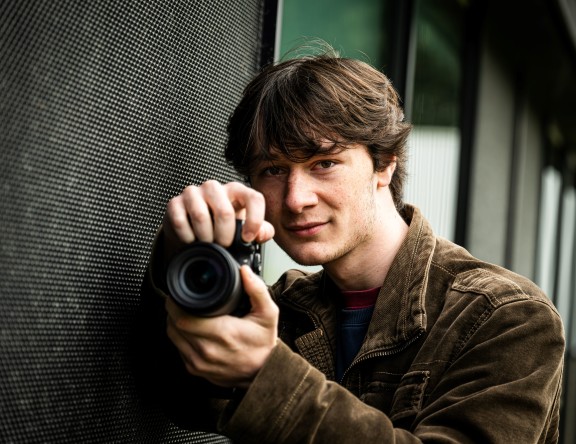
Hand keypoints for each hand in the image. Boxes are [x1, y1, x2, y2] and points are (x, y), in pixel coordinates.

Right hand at [162, 180, 274, 260]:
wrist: (192, 228)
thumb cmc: (222, 225)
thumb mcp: (244, 227)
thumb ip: (261, 231)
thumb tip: (262, 233)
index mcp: (237, 191)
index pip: (253, 198)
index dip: (254, 220)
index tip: (248, 239)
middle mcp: (215, 187)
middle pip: (224, 211)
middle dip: (225, 236)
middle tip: (224, 247)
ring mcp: (193, 193)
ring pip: (201, 216)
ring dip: (206, 238)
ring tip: (209, 244)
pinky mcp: (174, 202)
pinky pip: (180, 221)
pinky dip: (188, 237)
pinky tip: (192, 241)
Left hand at [165, 265, 278, 387]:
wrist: (263, 373)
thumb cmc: (262, 344)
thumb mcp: (267, 314)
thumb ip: (257, 290)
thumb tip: (245, 272)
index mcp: (223, 334)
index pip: (184, 319)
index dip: (175, 304)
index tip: (178, 294)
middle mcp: (208, 350)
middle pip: (175, 326)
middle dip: (173, 310)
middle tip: (179, 300)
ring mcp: (200, 363)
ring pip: (173, 338)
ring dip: (174, 323)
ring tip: (182, 312)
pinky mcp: (196, 370)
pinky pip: (178, 349)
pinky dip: (180, 337)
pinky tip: (189, 329)